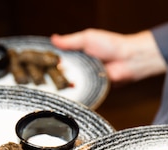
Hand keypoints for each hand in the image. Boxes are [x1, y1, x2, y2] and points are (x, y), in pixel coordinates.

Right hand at [51, 29, 166, 83]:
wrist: (128, 60)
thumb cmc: (112, 45)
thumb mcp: (87, 38)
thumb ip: (70, 41)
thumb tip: (54, 39)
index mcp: (78, 53)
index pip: (59, 57)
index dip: (50, 60)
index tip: (39, 64)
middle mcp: (80, 66)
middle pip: (62, 72)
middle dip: (54, 75)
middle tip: (43, 77)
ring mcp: (85, 78)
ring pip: (70, 83)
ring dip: (64, 85)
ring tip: (52, 87)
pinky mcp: (92, 89)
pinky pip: (81, 92)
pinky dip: (76, 92)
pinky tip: (67, 93)